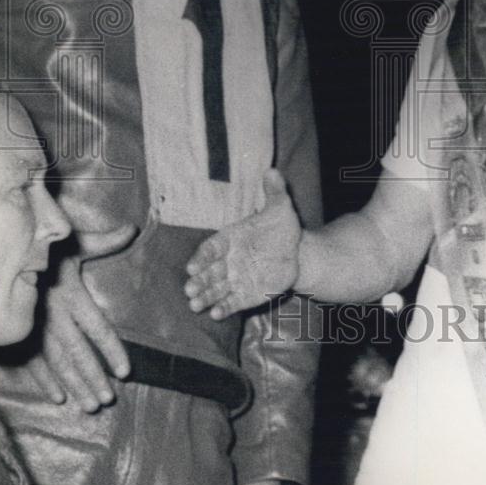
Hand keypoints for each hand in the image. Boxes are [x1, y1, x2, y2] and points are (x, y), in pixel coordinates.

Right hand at [26, 224, 135, 412]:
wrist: (8, 255)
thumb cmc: (45, 249)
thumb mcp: (75, 243)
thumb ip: (105, 242)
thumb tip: (133, 229)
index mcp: (72, 297)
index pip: (98, 329)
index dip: (112, 351)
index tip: (125, 371)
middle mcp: (54, 318)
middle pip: (78, 354)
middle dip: (93, 379)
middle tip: (108, 400)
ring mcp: (35, 329)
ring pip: (57, 364)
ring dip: (75, 386)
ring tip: (90, 405)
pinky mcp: (21, 333)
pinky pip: (32, 363)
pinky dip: (45, 382)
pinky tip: (59, 397)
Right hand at [185, 169, 300, 319]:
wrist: (297, 252)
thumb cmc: (282, 229)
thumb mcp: (280, 208)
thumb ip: (274, 191)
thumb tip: (273, 170)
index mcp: (231, 238)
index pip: (212, 248)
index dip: (202, 257)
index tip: (192, 265)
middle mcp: (230, 260)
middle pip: (210, 272)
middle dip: (199, 280)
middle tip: (189, 289)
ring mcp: (237, 278)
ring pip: (217, 289)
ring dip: (205, 297)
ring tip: (195, 305)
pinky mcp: (247, 294)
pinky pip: (234, 301)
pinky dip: (225, 307)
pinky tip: (216, 314)